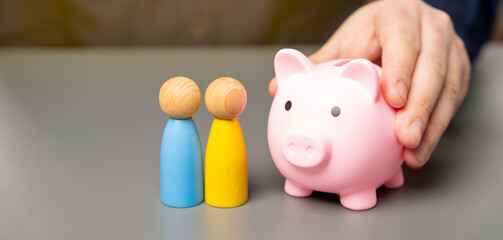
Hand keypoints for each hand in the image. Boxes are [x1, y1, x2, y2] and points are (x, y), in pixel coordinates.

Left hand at [268, 0, 470, 167]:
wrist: (408, 26)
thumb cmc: (372, 35)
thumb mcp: (346, 44)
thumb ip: (319, 65)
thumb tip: (277, 88)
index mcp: (397, 16)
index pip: (402, 39)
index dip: (400, 68)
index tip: (392, 98)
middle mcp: (429, 28)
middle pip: (431, 67)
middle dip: (420, 105)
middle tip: (404, 137)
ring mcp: (449, 48)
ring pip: (448, 87)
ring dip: (430, 124)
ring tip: (412, 153)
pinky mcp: (460, 69)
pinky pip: (453, 101)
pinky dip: (437, 128)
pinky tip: (419, 150)